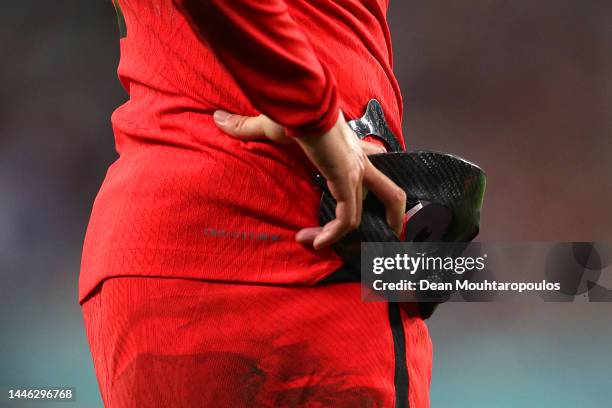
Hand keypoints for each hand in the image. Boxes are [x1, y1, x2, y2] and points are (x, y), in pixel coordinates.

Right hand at [213, 110, 405, 248]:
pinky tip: (315, 242)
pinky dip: (333, 234)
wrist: (301, 101)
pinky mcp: (345, 181)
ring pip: (366, 211)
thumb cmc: (292, 108)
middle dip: (395, 215)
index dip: (371, 183)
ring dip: (344, 234)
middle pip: (390, 191)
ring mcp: (355, 171)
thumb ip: (246, 127)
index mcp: (349, 148)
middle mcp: (358, 161)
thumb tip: (219, 120)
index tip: (352, 199)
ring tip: (319, 245)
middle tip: (389, 235)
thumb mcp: (269, 124)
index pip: (372, 165)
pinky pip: (346, 218)